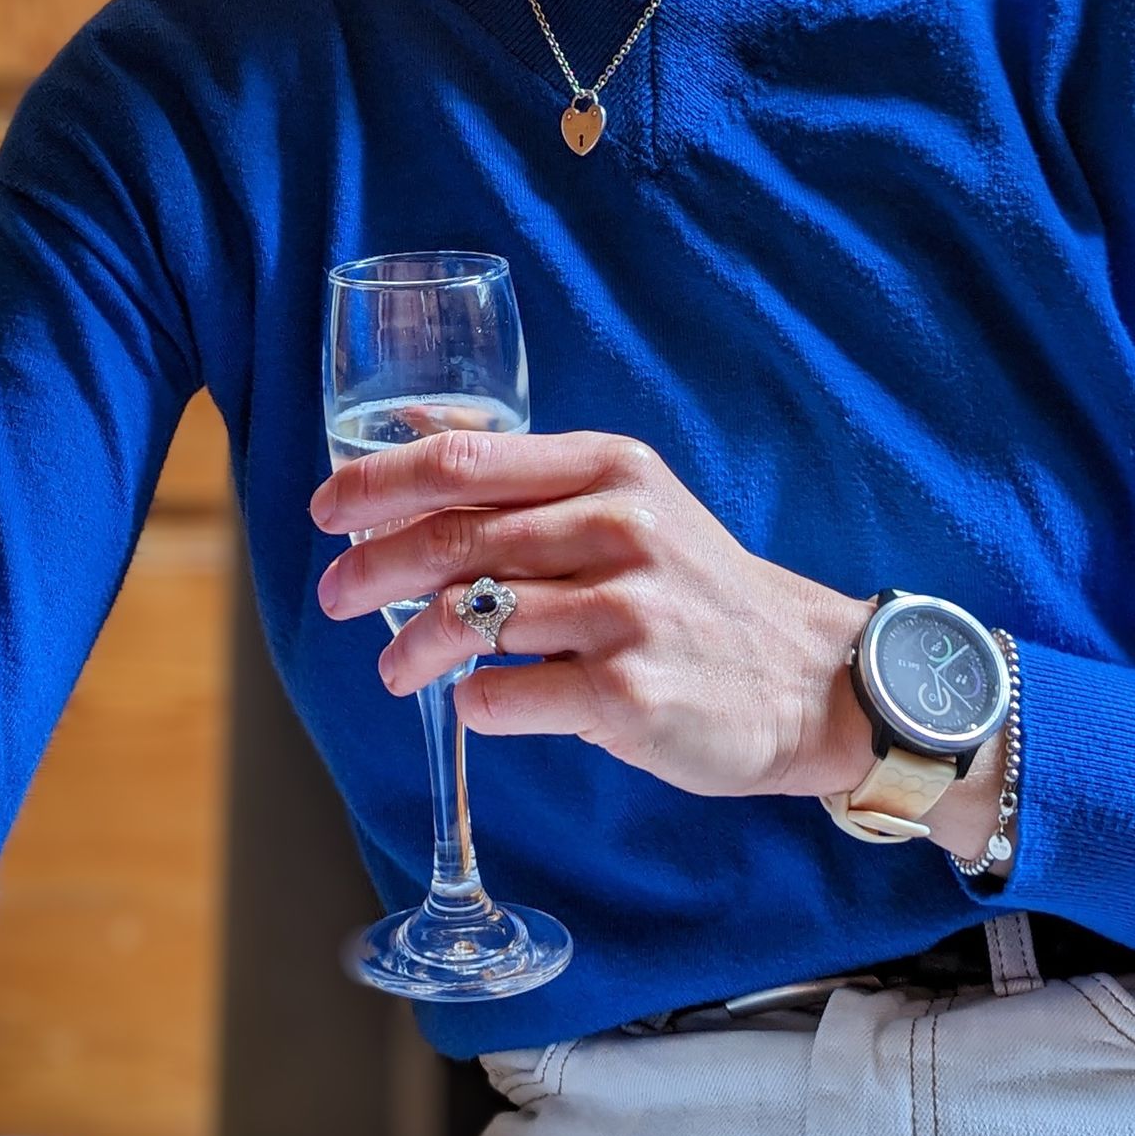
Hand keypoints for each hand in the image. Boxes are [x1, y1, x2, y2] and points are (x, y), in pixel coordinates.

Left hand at [312, 425, 876, 799]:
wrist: (807, 677)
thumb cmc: (695, 588)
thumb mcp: (629, 499)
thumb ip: (529, 474)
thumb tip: (411, 431)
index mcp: (609, 468)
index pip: (463, 460)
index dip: (376, 483)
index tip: (327, 509)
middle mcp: (617, 527)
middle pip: (452, 541)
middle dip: (371, 571)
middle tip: (337, 597)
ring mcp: (625, 612)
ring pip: (467, 619)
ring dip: (409, 648)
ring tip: (395, 667)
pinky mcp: (629, 693)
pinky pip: (506, 696)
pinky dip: (472, 704)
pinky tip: (473, 704)